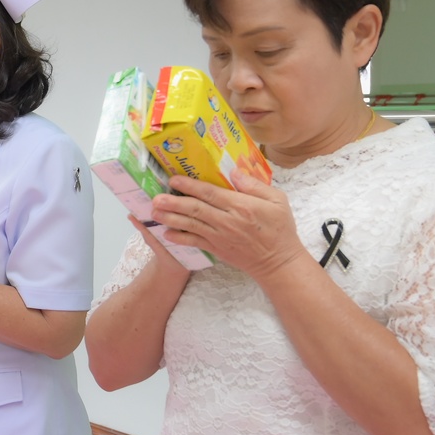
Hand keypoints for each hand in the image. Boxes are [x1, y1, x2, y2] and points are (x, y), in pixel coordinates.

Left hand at [151, 169, 306, 279]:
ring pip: (191, 226)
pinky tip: (165, 233)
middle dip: (173, 203)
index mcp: (241, 206)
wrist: (278, 261)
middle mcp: (227, 221)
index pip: (210, 193)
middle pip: (195, 209)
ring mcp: (220, 237)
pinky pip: (195, 243)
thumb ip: (255, 185)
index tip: (174, 180)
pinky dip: (179, 238)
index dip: (190, 186)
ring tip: (154, 212)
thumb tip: (234, 172)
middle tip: (156, 197)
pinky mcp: (217, 250)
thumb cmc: (279, 228)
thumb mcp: (277, 201)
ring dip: (171, 219)